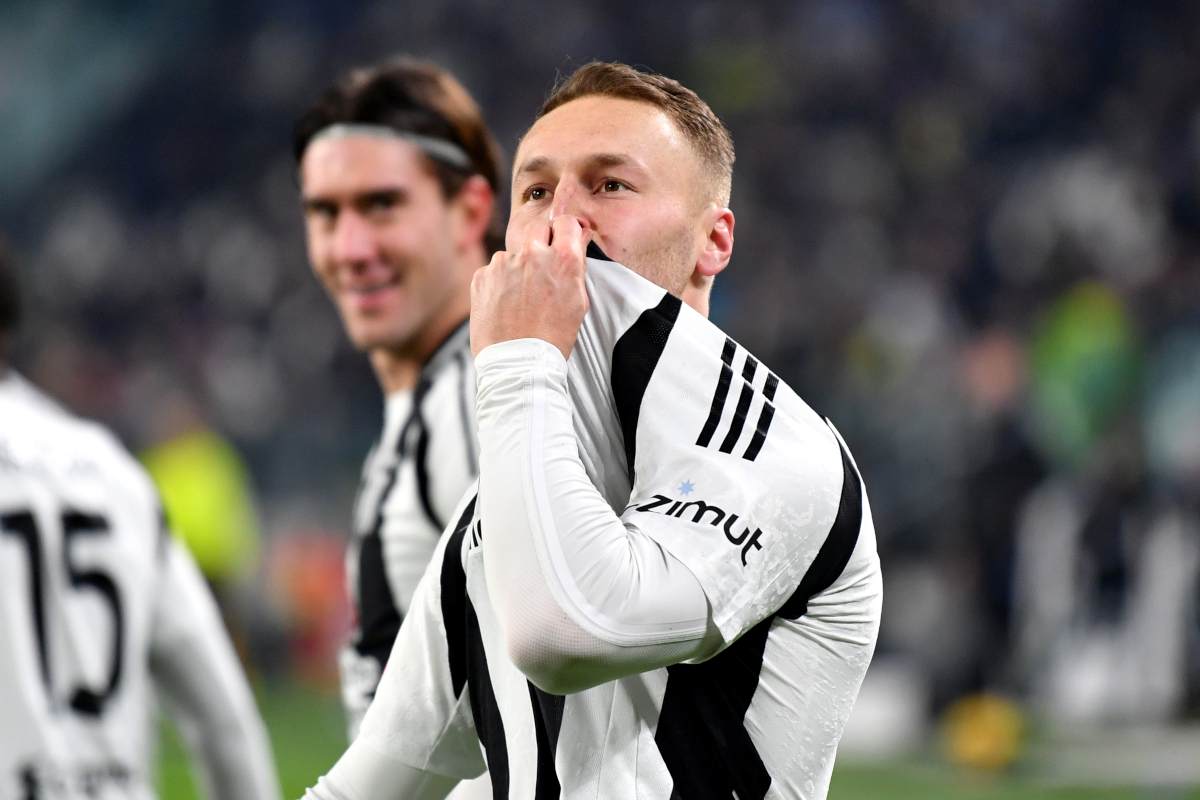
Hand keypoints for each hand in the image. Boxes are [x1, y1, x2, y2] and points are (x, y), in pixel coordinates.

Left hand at [471, 216, 589, 359]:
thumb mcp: (578, 302)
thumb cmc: (553, 338)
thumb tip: (576, 239)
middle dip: (543, 241)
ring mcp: (503, 263)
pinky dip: (500, 283)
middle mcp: (532, 255)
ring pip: (514, 253)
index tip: (565, 237)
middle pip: (538, 228)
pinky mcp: (482, 275)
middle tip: (543, 265)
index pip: (566, 222)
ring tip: (521, 299)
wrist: (518, 365)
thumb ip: (576, 266)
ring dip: (518, 267)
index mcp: (562, 260)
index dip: (566, 230)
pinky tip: (505, 305)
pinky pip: (494, 270)